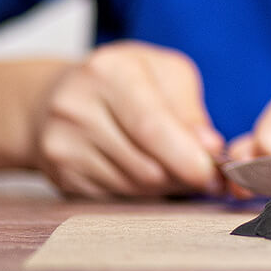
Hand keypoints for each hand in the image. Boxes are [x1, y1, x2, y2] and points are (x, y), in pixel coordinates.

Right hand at [32, 41, 223, 197]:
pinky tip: (145, 171)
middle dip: (185, 176)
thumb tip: (210, 149)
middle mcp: (77, 109)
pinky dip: (141, 192)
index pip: (151, 127)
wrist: (57, 97)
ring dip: (166, 185)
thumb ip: (190, 111)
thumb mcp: (166, 74)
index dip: (187, 158)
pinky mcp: (62, 176)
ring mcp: (63, 146)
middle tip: (208, 173)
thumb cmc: (126, 80)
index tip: (213, 173)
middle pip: (146, 166)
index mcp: (109, 73)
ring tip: (176, 167)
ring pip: (134, 187)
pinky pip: (116, 197)